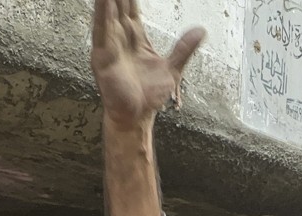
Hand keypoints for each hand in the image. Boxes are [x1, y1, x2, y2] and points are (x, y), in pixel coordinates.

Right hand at [91, 0, 204, 129]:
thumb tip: (201, 31)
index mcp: (136, 39)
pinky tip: (103, 0)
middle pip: (117, 7)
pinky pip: (101, 32)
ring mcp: (110, 47)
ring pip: (107, 14)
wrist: (138, 118)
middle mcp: (120, 39)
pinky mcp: (103, 58)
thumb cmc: (148, 96)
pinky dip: (101, 15)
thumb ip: (184, 48)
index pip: (131, 9)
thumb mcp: (173, 68)